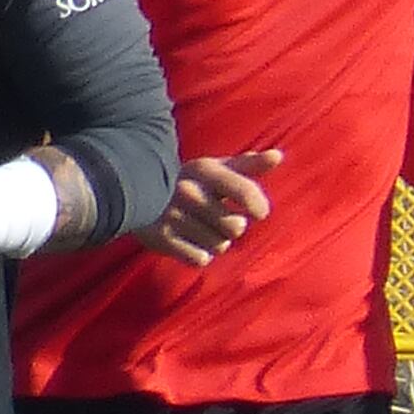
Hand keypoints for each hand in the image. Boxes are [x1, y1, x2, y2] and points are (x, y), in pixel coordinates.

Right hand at [154, 152, 276, 267]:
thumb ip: (247, 164)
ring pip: (219, 245)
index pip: (243, 190)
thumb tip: (278, 155)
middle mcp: (187, 191)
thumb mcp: (215, 169)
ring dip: (215, 242)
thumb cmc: (190, 182)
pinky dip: (198, 255)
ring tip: (201, 230)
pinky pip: (199, 259)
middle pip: (235, 226)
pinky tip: (189, 242)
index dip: (256, 205)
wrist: (135, 192)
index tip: (259, 213)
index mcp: (205, 170)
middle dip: (233, 227)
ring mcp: (172, 216)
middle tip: (219, 220)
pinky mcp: (160, 238)